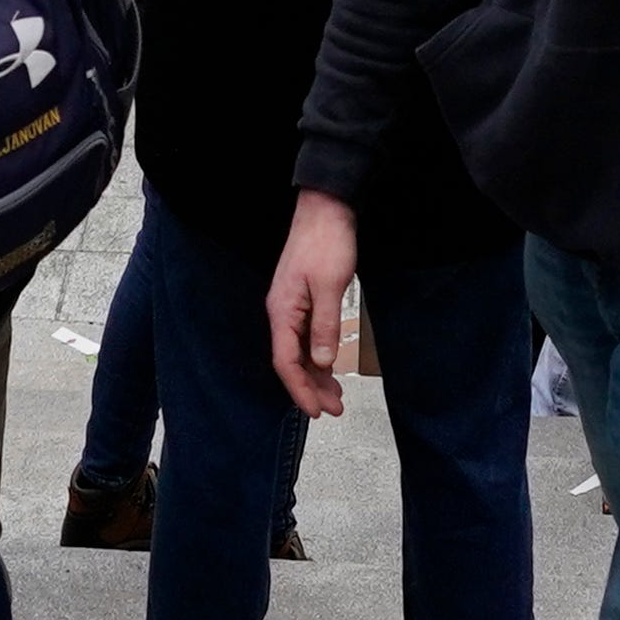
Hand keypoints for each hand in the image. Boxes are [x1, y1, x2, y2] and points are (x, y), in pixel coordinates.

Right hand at [267, 190, 360, 419]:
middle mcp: (282, 312)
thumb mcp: (330, 286)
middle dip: (311, 388)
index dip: (300, 389)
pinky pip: (306, 338)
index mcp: (282, 311)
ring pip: (299, 352)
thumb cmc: (326, 242)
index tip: (316, 411)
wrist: (326, 209)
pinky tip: (330, 367)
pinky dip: (318, 356)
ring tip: (336, 396)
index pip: (285, 362)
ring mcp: (291, 307)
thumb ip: (325, 326)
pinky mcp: (302, 301)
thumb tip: (321, 362)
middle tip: (334, 409)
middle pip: (291, 361)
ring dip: (316, 375)